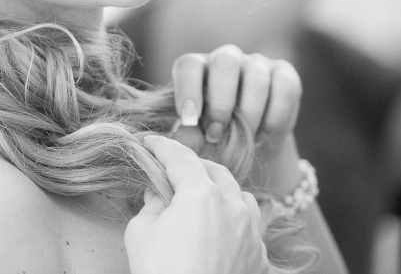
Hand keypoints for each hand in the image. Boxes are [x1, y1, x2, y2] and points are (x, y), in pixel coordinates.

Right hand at [125, 135, 267, 273]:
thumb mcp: (141, 232)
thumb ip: (151, 205)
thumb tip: (159, 195)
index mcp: (202, 194)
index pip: (180, 157)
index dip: (161, 146)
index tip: (149, 143)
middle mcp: (233, 207)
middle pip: (215, 171)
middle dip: (193, 165)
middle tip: (171, 168)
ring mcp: (251, 233)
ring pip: (240, 196)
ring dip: (220, 189)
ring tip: (201, 195)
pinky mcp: (260, 259)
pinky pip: (250, 226)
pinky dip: (233, 218)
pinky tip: (219, 227)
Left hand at [170, 44, 301, 190]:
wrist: (251, 142)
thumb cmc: (214, 136)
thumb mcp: (197, 134)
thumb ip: (189, 132)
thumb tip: (186, 133)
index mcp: (198, 67)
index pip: (189, 66)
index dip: (187, 90)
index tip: (189, 120)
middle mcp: (226, 58)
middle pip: (225, 63)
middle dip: (221, 102)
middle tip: (217, 133)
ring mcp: (257, 63)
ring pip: (256, 76)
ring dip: (249, 113)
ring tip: (244, 141)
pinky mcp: (285, 75)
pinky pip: (284, 88)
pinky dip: (274, 116)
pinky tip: (262, 136)